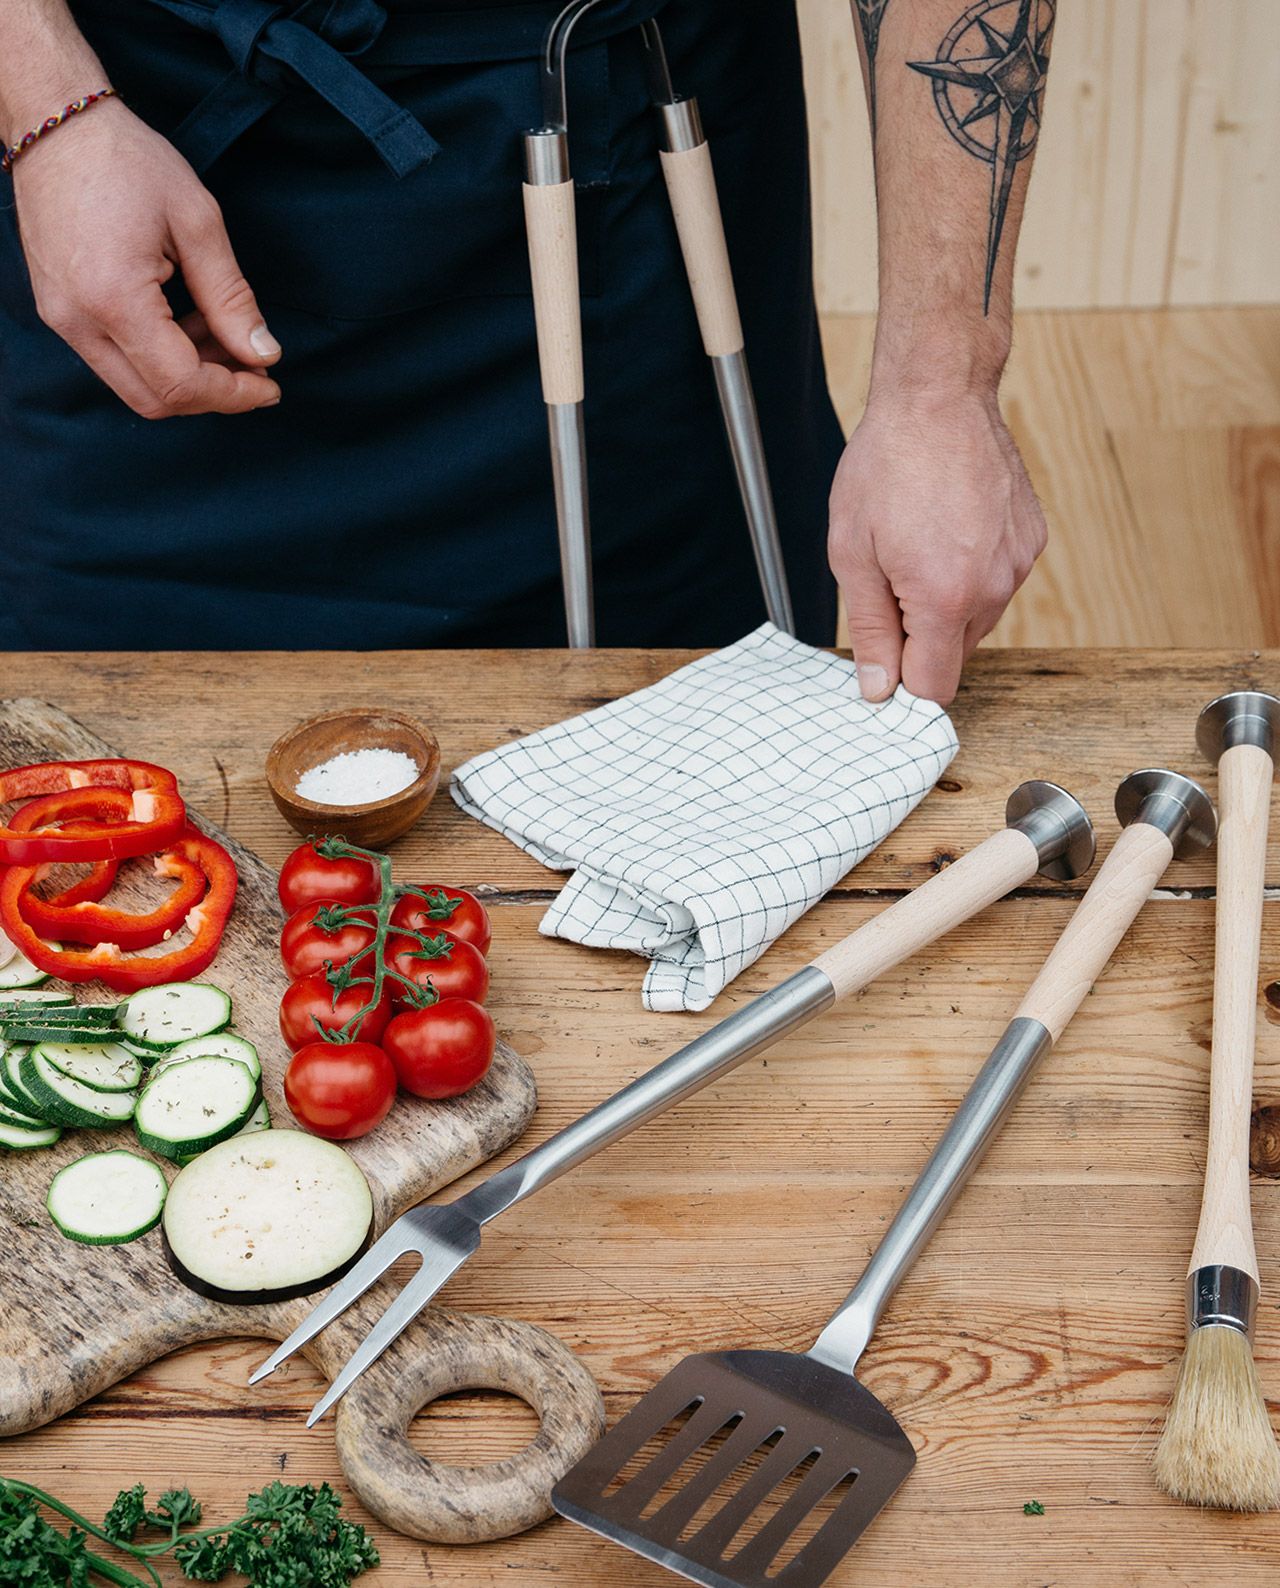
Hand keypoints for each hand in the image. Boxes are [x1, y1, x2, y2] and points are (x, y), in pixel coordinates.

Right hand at [13, 96, 280, 417]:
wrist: (56, 123)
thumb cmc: (127, 160)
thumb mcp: (197, 222)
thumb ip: (231, 298)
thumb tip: (263, 354)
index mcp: (113, 298)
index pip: (181, 383)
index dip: (233, 395)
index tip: (271, 384)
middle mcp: (77, 320)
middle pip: (156, 399)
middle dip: (213, 394)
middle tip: (254, 367)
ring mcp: (62, 318)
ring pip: (136, 386)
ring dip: (188, 376)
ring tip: (224, 334)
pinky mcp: (60, 311)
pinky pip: (117, 360)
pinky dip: (160, 357)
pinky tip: (190, 323)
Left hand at [828, 388, 1045, 705]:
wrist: (939, 397)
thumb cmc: (887, 465)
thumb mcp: (853, 553)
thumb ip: (870, 629)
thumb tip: (879, 688)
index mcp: (944, 598)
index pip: (933, 687)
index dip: (902, 682)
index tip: (881, 661)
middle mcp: (993, 589)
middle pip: (954, 657)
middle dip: (919, 639)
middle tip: (889, 582)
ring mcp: (1019, 565)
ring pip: (976, 621)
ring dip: (945, 605)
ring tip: (918, 548)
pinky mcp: (1031, 541)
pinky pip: (997, 583)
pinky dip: (971, 573)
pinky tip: (947, 530)